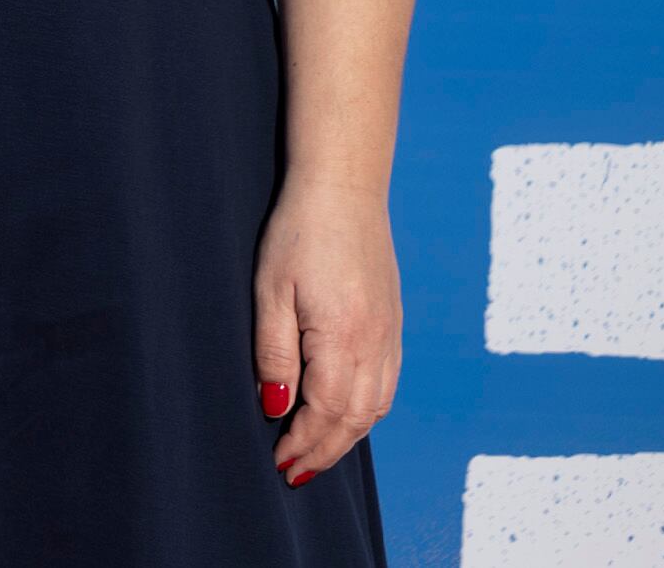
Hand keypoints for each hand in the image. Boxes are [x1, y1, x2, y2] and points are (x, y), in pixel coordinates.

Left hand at [255, 177, 400, 485]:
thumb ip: (274, 353)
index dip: (304, 444)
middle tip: (296, 472)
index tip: (281, 464)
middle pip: (355, 418)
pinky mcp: (394, 324)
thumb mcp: (270, 291)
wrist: (345, 190)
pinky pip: (387, 384)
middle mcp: (376, 344)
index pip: (326, 412)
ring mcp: (391, 335)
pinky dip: (367, 411)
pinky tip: (347, 416)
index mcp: (343, 338)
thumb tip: (277, 407)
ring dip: (347, 436)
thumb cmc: (298, 233)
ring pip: (376, 406)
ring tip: (317, 453)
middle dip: (325, 451)